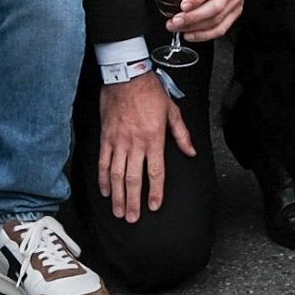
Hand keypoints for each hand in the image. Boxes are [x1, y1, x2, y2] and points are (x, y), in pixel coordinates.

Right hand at [96, 70, 191, 221]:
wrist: (126, 76)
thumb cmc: (150, 92)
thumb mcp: (172, 111)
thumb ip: (182, 134)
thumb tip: (191, 152)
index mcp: (154, 139)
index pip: (155, 172)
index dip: (154, 192)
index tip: (153, 206)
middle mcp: (135, 143)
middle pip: (133, 179)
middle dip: (133, 201)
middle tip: (132, 218)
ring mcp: (118, 141)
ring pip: (116, 174)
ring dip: (117, 195)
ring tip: (118, 211)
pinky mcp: (106, 137)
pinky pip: (103, 162)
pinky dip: (103, 178)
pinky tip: (105, 191)